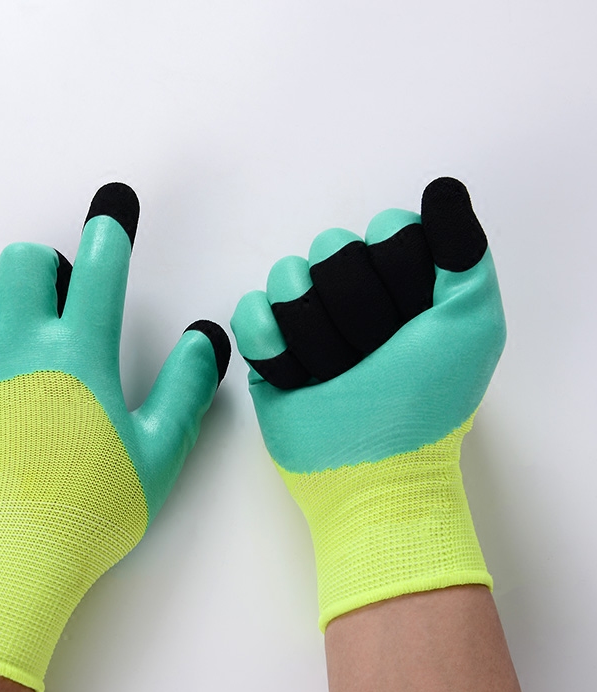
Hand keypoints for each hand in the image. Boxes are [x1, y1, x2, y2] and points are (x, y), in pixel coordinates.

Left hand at [0, 183, 230, 691]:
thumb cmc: (90, 505)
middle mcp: (18, 344)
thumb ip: (186, 388)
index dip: (110, 230)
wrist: (10, 557)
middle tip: (55, 307)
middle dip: (45, 271)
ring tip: (7, 334)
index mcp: (78, 354)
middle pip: (22, 261)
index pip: (99, 269)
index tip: (113, 209)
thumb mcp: (159, 452)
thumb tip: (206, 337)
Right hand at [231, 178, 504, 626]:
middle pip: (331, 250)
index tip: (413, 321)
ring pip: (288, 276)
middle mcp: (355, 294)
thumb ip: (466, 252)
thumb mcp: (471, 326)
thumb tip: (439, 190)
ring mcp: (307, 318)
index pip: (387, 231)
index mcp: (405, 285)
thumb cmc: (424, 403)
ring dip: (315, 334)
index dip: (397, 274)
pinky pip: (250, 310)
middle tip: (371, 359)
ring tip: (333, 375)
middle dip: (354, 313)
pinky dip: (270, 344)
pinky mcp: (268, 347)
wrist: (371, 471)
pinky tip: (296, 375)